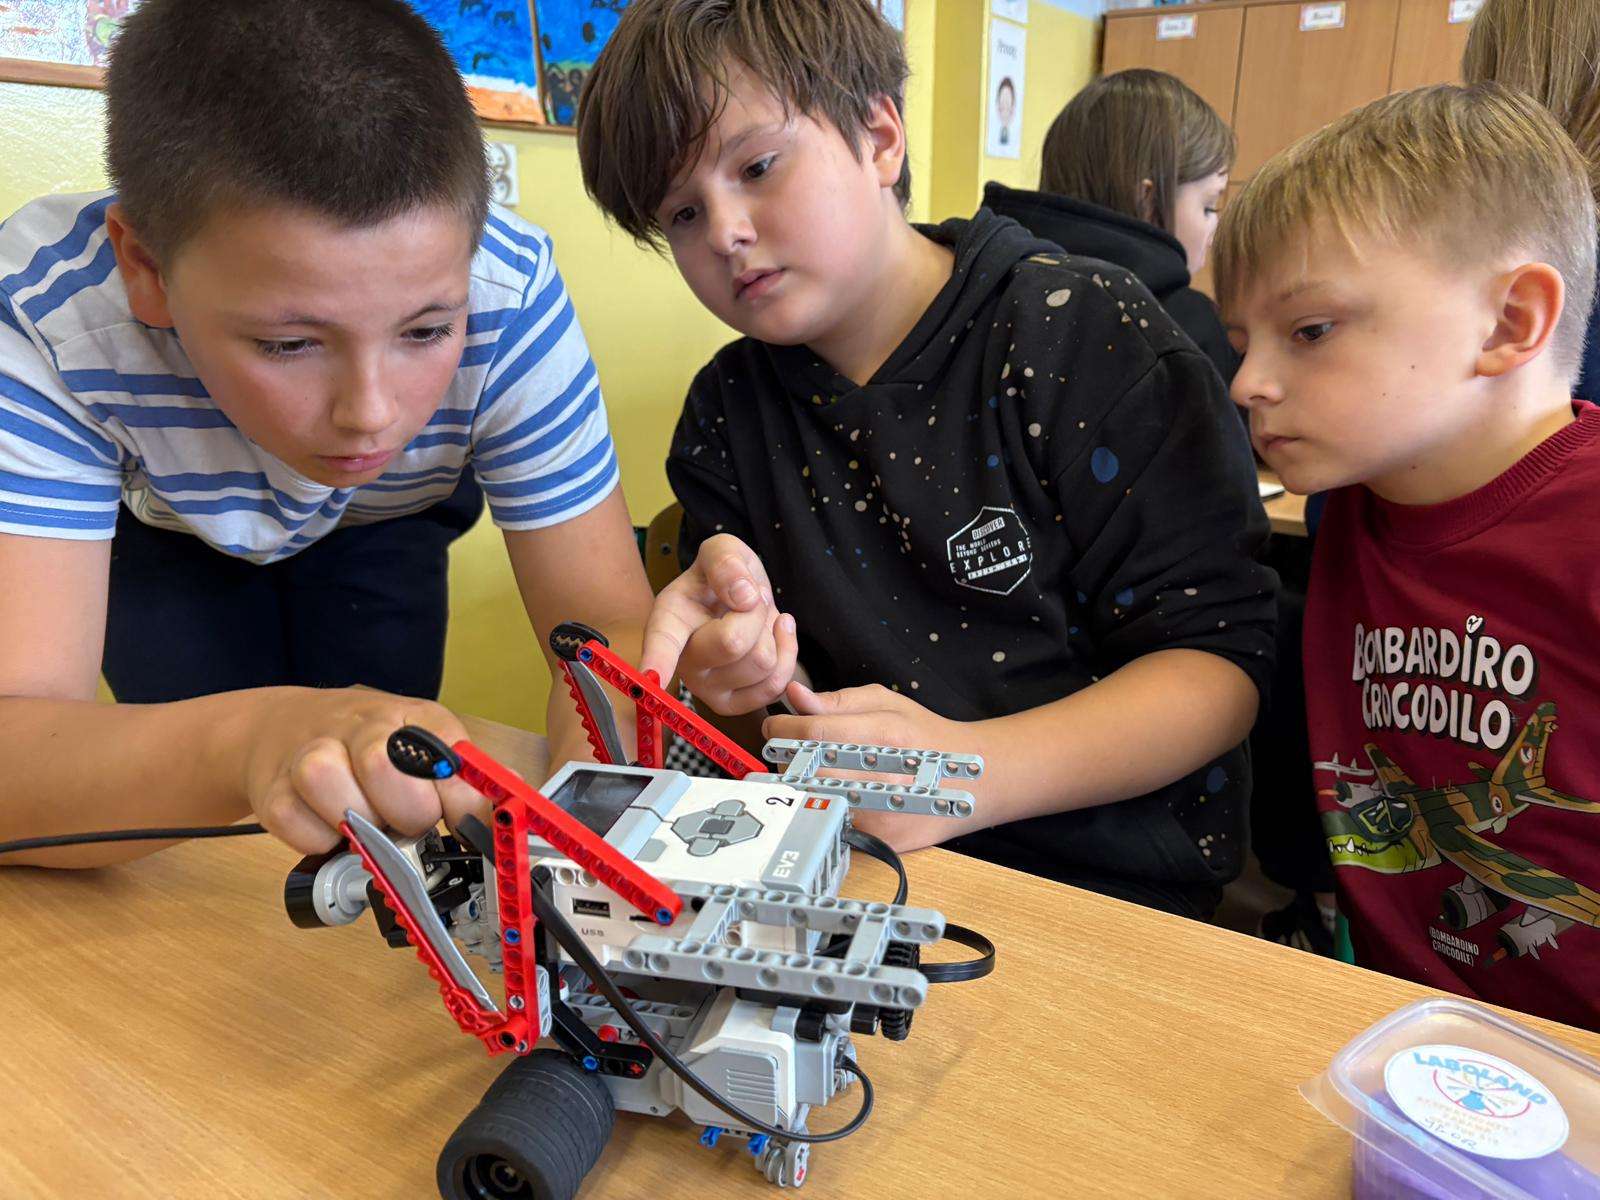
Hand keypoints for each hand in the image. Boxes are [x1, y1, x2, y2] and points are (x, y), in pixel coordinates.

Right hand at [240, 687, 489, 854]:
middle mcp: (361, 725)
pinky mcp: (274, 789)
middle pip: (384, 766)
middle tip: (406, 821)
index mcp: (412, 717)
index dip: (462, 802)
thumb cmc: (366, 745)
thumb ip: (463, 780)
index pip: (447, 753)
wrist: (281, 727)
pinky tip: (329, 826)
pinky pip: (300, 827)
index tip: (466, 828)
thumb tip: (504, 811)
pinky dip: (320, 841)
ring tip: (366, 821)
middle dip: (405, 812)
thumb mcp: (423, 748)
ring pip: (332, 787)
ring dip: (358, 823)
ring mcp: (311, 753)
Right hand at [640, 534, 797, 714]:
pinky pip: (776, 683)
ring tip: (756, 620)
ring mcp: (706, 688)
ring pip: (762, 661)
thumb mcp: (722, 549)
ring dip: (771, 633)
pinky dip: (786, 651)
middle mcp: (683, 661)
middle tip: (749, 600)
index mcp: (668, 620)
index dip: (656, 661)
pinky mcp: (734, 704)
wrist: (743, 601)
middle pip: (733, 642)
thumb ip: (725, 561)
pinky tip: (775, 635)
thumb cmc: (725, 578)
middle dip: (756, 612)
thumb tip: (743, 598)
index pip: (662, 642)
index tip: (650, 677)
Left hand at [763, 681, 983, 852]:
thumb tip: (794, 696)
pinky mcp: (879, 839)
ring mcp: (881, 812)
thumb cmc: (924, 735)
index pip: (811, 733)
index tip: (774, 724)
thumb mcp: (886, 703)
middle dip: (788, 757)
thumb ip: (836, 700)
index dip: (782, 727)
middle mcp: (882, 774)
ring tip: (815, 769)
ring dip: (802, 784)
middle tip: (794, 749)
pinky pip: (831, 822)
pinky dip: (824, 807)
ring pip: (813, 799)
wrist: (973, 779)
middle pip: (806, 769)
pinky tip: (835, 793)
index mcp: (883, 733)